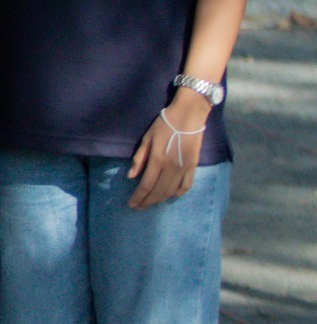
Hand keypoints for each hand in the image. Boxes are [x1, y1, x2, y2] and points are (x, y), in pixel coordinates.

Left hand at [127, 89, 207, 208]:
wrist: (188, 116)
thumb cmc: (164, 124)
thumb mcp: (146, 138)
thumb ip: (139, 159)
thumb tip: (131, 176)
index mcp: (158, 160)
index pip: (146, 185)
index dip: (138, 197)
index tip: (131, 204)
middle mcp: (171, 168)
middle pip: (158, 191)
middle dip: (146, 202)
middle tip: (138, 208)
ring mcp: (184, 168)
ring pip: (171, 191)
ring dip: (159, 200)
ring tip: (150, 203)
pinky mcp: (193, 166)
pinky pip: (186, 186)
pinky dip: (177, 194)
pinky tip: (170, 196)